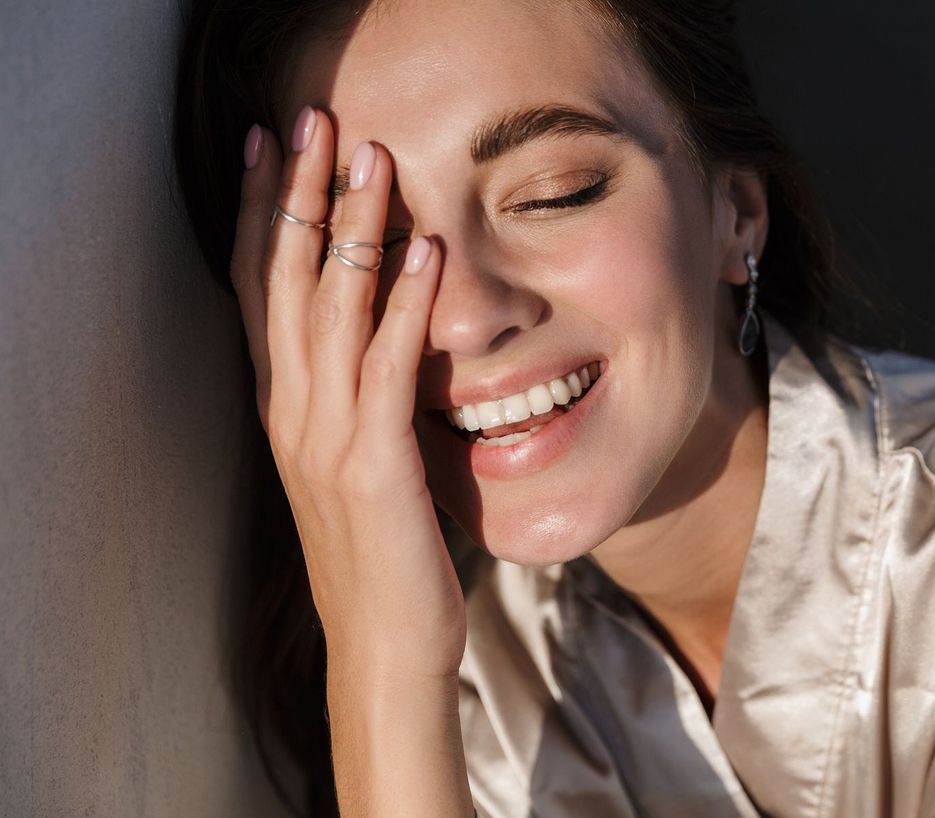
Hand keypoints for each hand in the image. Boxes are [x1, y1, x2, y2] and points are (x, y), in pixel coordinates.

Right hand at [232, 106, 462, 678]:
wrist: (384, 648)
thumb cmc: (384, 556)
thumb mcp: (362, 464)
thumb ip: (363, 401)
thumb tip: (391, 343)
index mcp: (287, 410)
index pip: (260, 291)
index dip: (261, 213)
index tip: (268, 144)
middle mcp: (293, 414)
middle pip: (283, 282)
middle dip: (298, 194)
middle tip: (311, 119)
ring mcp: (326, 439)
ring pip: (329, 310)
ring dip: (352, 228)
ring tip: (370, 157)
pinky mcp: (375, 466)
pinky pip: (386, 369)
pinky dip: (405, 305)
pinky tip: (426, 252)